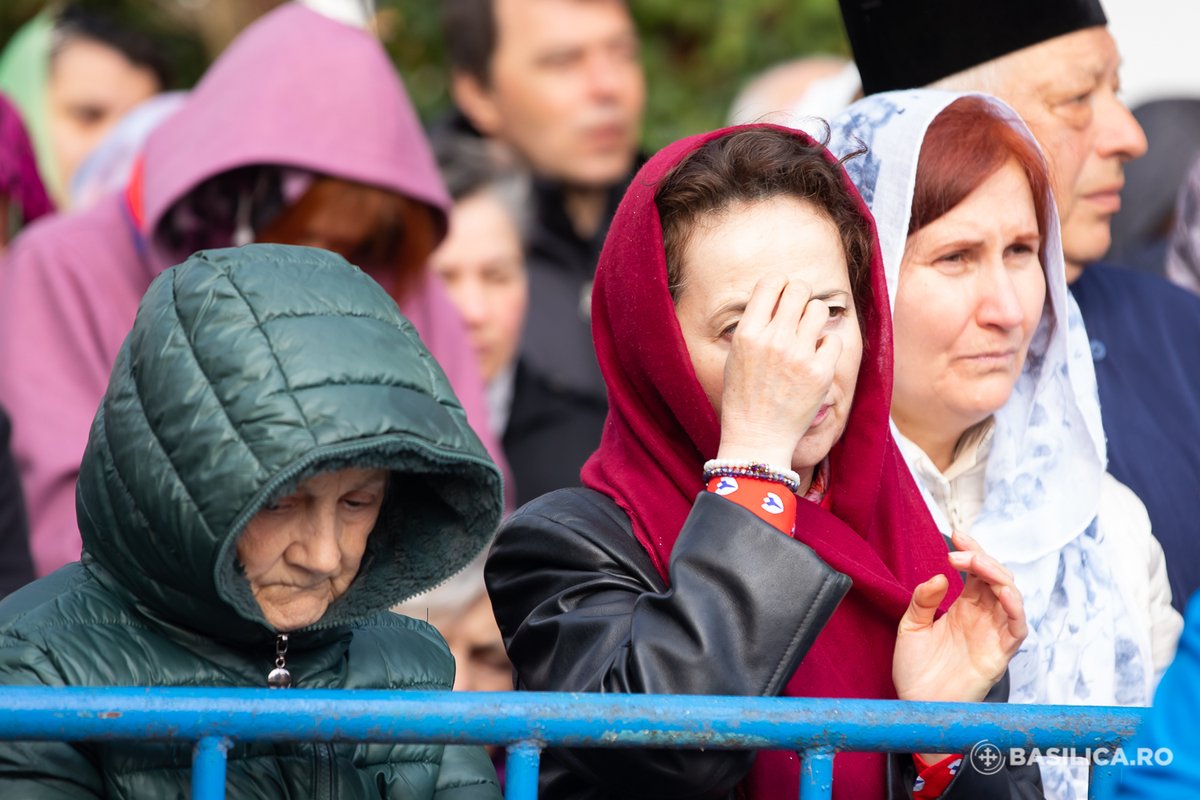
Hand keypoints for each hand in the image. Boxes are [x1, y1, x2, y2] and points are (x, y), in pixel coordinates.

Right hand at [716, 274, 841, 467]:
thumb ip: (755, 325)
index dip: (780, 285)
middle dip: (801, 297)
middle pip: (799, 289)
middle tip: (800, 314)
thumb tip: (777, 298)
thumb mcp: (735, 355)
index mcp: (748, 332)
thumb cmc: (744, 397)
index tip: (783, 298)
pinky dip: (827, 346)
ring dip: (816, 318)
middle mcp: (773, 339)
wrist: (757, 436)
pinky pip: (834, 338)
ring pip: (819, 309)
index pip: (771, 282)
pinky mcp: (820, 372)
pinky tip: (816, 359)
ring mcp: (798, 355)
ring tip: (808, 336)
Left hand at [893, 530, 1026, 703]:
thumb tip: (940, 577)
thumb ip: (922, 601)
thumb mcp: (910, 627)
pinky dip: (1015, 608)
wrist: (918, 706)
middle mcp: (982, 617)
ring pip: (1010, 596)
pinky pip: (1017, 628)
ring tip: (976, 564)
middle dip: (981, 559)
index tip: (956, 535)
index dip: (971, 552)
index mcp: (963, 608)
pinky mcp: (1000, 654)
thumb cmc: (916, 670)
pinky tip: (1003, 592)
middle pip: (996, 578)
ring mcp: (992, 634)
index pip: (976, 572)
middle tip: (958, 552)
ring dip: (997, 575)